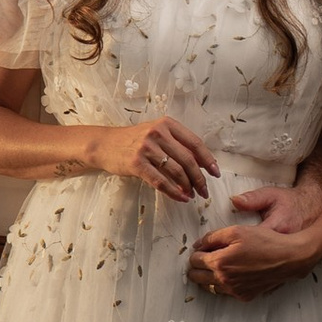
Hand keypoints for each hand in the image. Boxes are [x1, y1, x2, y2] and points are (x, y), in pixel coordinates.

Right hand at [89, 116, 219, 201]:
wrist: (105, 145)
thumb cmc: (134, 141)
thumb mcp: (156, 134)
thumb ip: (177, 144)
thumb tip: (202, 163)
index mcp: (167, 123)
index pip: (195, 142)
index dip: (208, 159)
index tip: (216, 173)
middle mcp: (158, 132)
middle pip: (188, 159)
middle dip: (200, 178)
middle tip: (205, 191)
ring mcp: (146, 147)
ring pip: (176, 171)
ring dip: (188, 187)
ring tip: (192, 196)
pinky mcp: (137, 163)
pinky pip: (160, 181)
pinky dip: (173, 192)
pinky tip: (180, 198)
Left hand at [190, 181, 321, 301]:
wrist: (288, 257)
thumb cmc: (264, 241)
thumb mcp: (236, 231)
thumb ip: (213, 237)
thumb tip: (198, 244)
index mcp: (219, 263)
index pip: (194, 261)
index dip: (196, 252)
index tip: (202, 248)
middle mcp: (224, 281)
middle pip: (197, 277)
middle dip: (197, 266)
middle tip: (205, 257)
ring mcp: (234, 291)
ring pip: (209, 287)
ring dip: (208, 276)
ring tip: (218, 264)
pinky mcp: (245, 296)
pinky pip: (225, 292)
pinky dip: (224, 283)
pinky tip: (232, 272)